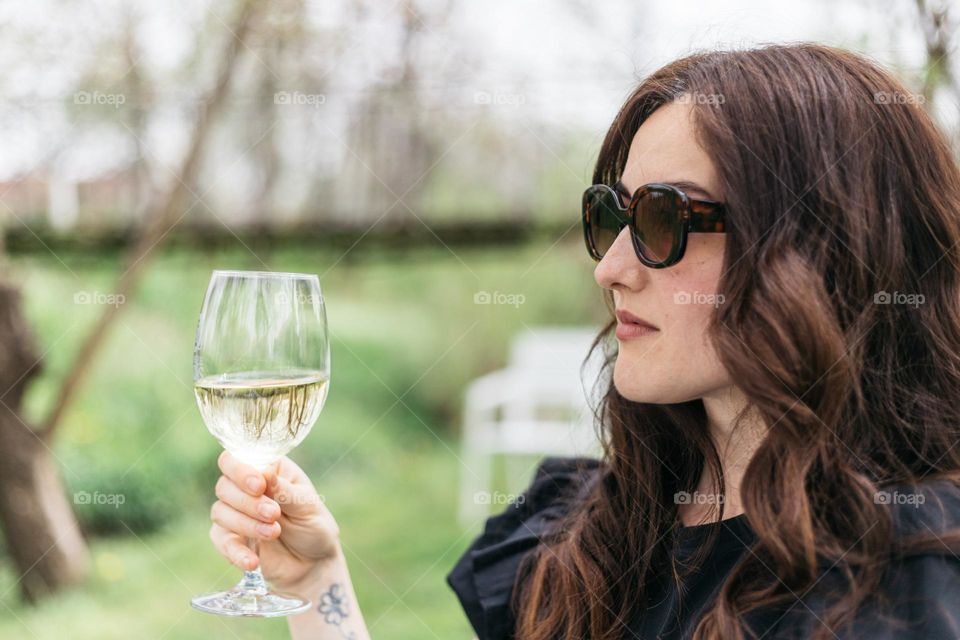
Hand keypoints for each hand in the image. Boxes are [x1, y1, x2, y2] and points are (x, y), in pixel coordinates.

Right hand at [209, 451, 340, 590]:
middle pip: (224, 486)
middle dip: (248, 502)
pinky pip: (221, 541)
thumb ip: (285, 490)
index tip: (260, 486)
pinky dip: (235, 551)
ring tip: (273, 533)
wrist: (313, 564)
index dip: (242, 471)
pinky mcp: (231, 539)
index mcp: (267, 470)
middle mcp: (246, 489)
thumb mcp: (307, 506)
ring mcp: (236, 514)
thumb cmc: (314, 527)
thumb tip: (265, 471)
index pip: (236, 459)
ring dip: (245, 524)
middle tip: (274, 514)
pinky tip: (252, 561)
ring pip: (220, 512)